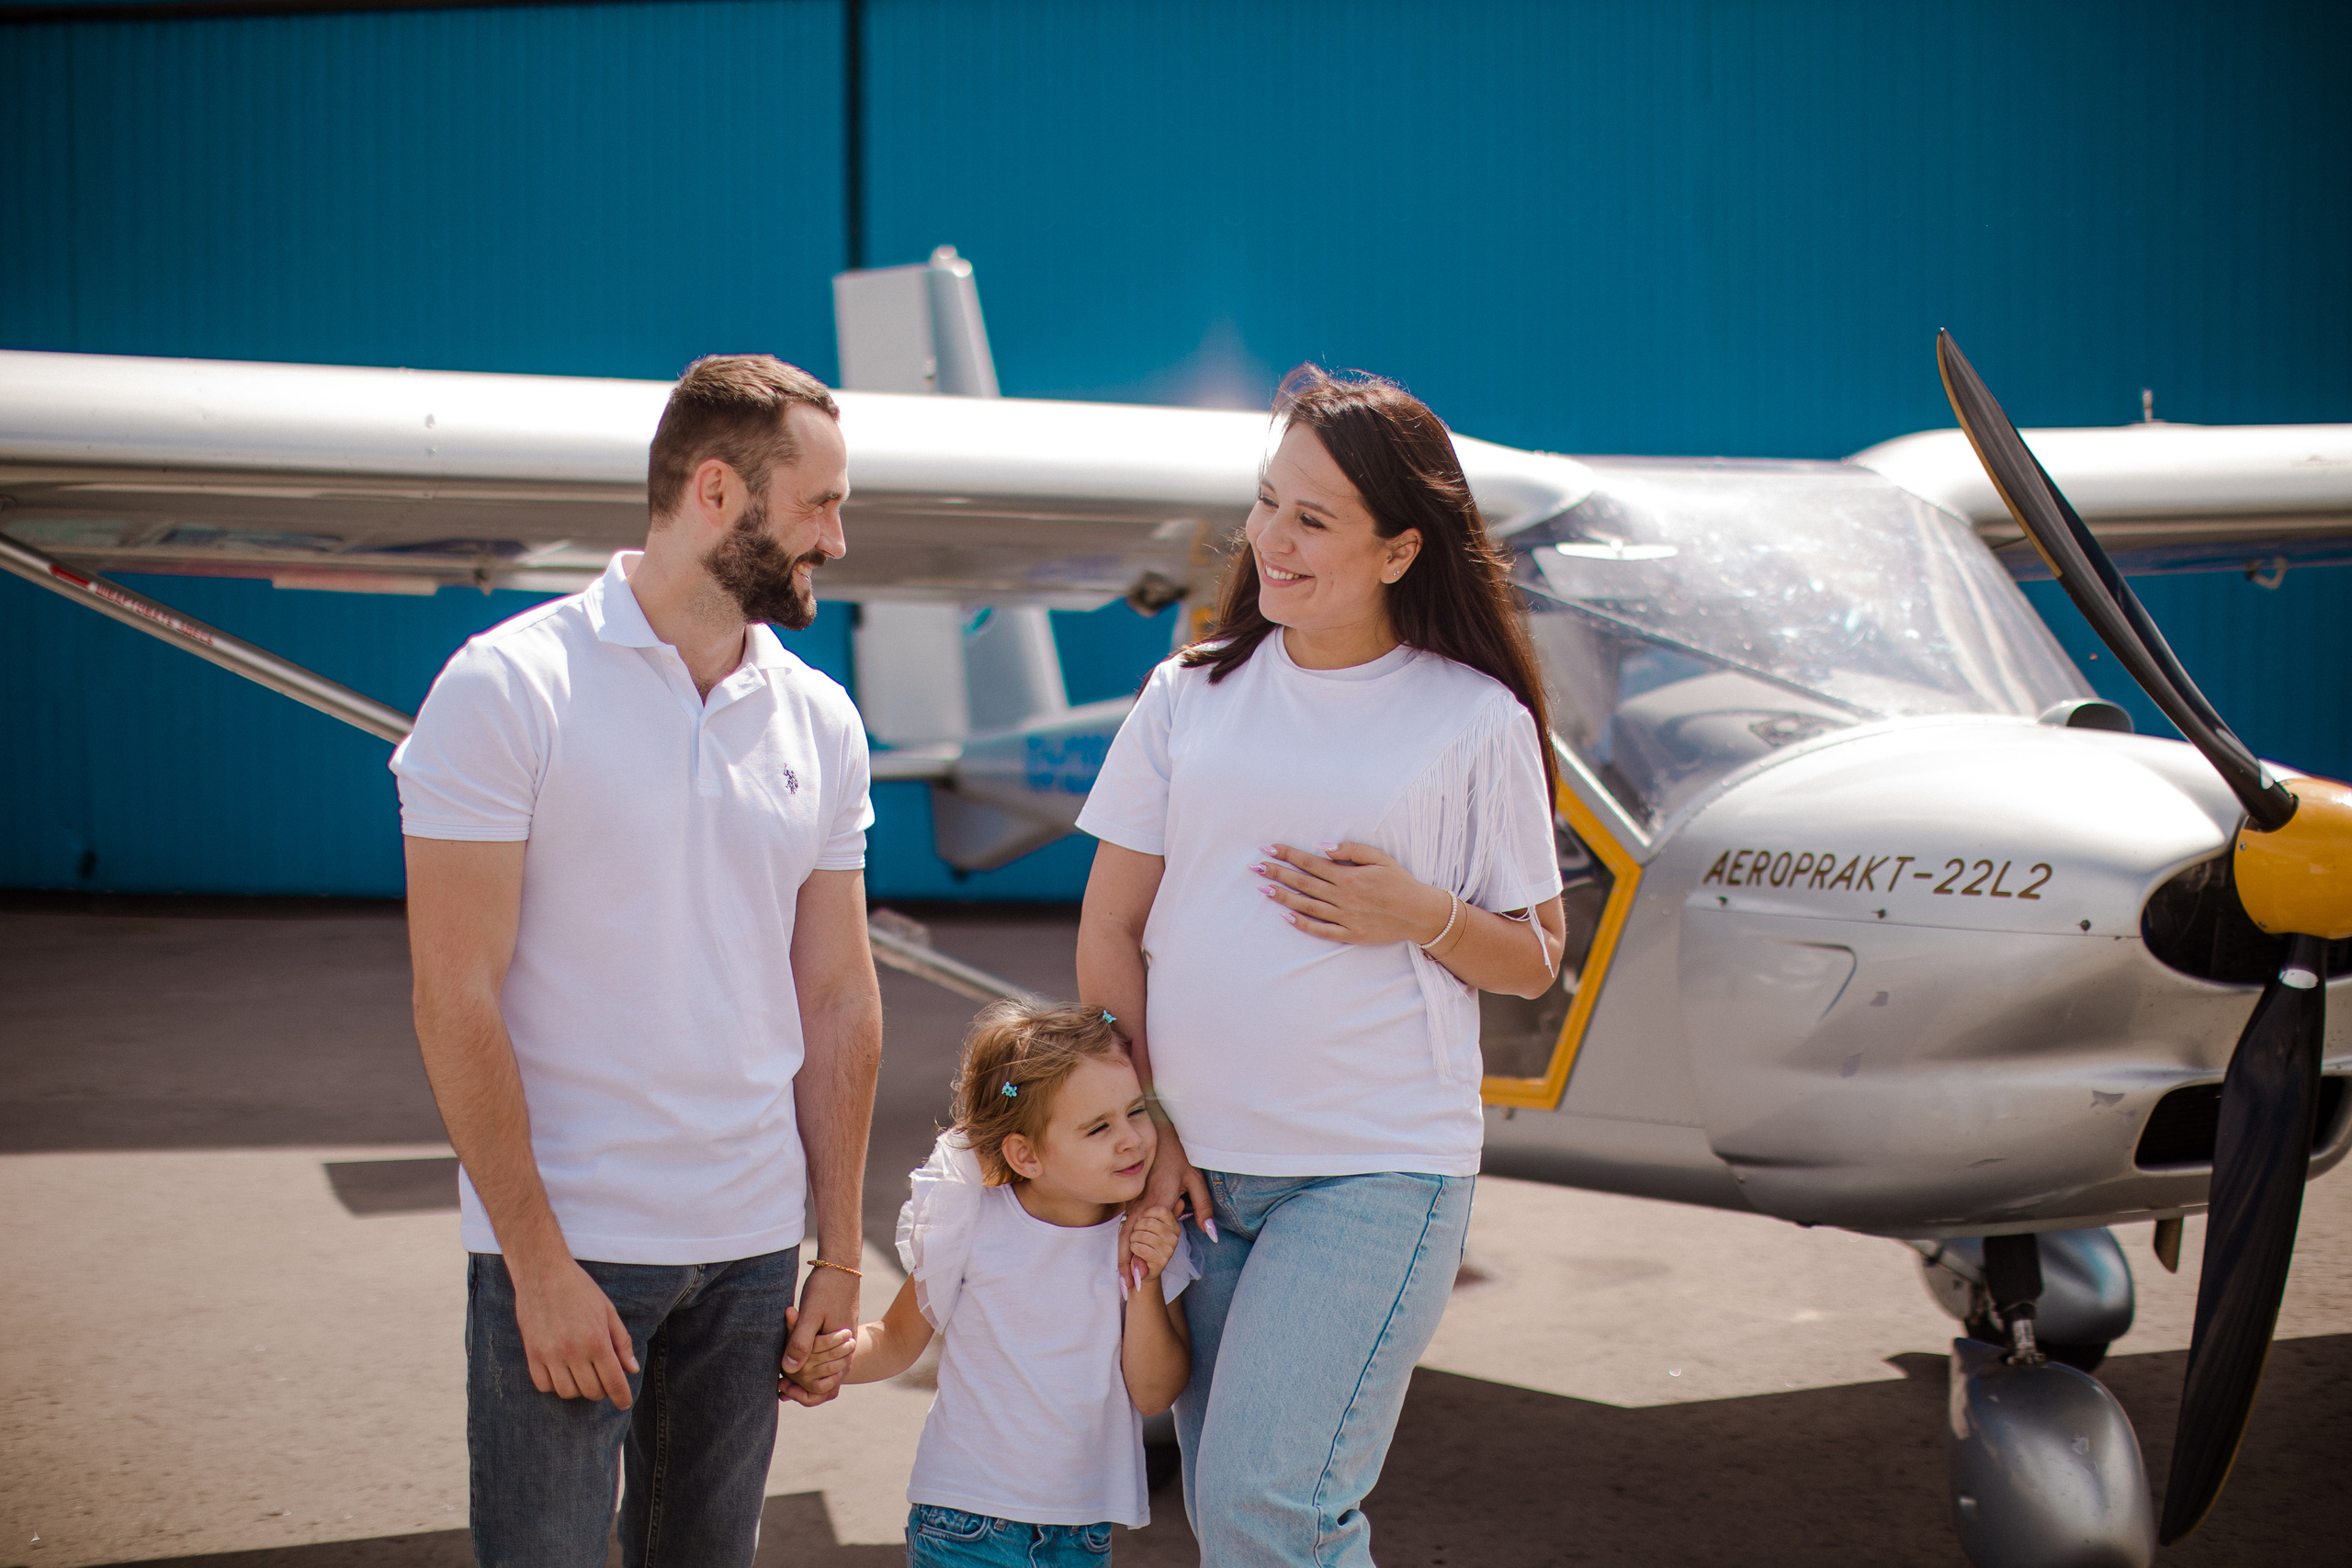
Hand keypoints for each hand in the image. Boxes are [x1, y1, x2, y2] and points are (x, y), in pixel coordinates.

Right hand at [514, 1255, 639, 1406]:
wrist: (543, 1273)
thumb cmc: (580, 1289)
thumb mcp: (608, 1311)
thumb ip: (621, 1342)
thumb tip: (632, 1369)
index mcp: (597, 1340)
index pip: (613, 1381)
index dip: (621, 1397)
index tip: (624, 1404)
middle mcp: (574, 1351)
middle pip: (591, 1391)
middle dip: (602, 1391)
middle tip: (603, 1380)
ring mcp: (550, 1354)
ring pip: (567, 1392)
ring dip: (578, 1390)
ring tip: (582, 1375)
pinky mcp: (532, 1354)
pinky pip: (544, 1386)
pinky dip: (555, 1385)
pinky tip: (562, 1373)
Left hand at [783, 1260, 861, 1406]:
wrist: (842, 1265)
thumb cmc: (826, 1288)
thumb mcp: (811, 1314)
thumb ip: (800, 1341)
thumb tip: (788, 1369)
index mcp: (841, 1351)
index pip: (822, 1387)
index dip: (800, 1392)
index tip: (781, 1386)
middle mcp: (846, 1352)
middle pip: (824, 1383)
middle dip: (801, 1388)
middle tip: (779, 1386)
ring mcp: (844, 1345)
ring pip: (825, 1372)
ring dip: (805, 1377)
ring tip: (783, 1378)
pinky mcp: (838, 1336)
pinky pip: (825, 1359)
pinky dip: (810, 1363)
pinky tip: (793, 1357)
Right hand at [1121, 1122, 1212, 1279]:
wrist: (1158, 1138)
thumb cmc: (1180, 1159)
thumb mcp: (1197, 1180)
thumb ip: (1203, 1208)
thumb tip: (1210, 1234)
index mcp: (1157, 1202)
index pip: (1146, 1236)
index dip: (1142, 1258)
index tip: (1142, 1278)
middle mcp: (1140, 1206)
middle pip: (1128, 1240)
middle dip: (1127, 1266)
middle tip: (1128, 1290)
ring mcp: (1132, 1205)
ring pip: (1122, 1237)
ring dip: (1122, 1260)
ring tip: (1123, 1284)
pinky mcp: (1130, 1204)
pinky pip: (1123, 1230)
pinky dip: (1121, 1248)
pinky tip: (1123, 1264)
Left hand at [1126, 1206, 1179, 1288]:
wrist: (1144, 1269)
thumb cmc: (1146, 1244)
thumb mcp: (1154, 1227)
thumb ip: (1164, 1214)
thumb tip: (1180, 1200)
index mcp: (1174, 1226)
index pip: (1161, 1210)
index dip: (1146, 1213)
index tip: (1141, 1220)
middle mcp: (1174, 1237)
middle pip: (1149, 1223)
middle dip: (1137, 1228)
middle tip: (1136, 1234)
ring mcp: (1169, 1250)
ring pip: (1143, 1235)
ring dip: (1133, 1239)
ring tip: (1135, 1242)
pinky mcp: (1161, 1261)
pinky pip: (1141, 1248)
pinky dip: (1134, 1248)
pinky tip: (1136, 1251)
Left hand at [1255, 841, 1453, 948]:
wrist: (1419, 913)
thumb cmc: (1399, 882)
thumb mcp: (1380, 858)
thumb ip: (1351, 850)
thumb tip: (1322, 846)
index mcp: (1349, 876)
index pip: (1310, 863)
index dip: (1287, 854)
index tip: (1268, 848)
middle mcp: (1343, 896)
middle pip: (1303, 883)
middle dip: (1277, 873)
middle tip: (1255, 866)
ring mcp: (1345, 917)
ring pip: (1307, 906)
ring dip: (1283, 896)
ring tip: (1262, 889)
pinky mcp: (1349, 934)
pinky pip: (1320, 930)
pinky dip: (1302, 923)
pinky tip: (1285, 915)